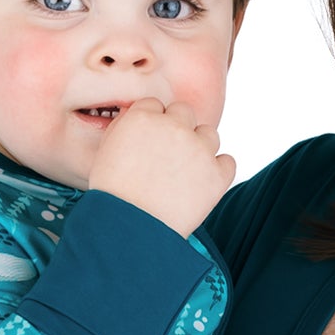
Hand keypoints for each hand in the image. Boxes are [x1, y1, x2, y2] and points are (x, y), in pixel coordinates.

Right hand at [87, 98, 234, 236]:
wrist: (129, 229)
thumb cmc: (112, 196)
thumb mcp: (106, 152)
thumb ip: (125, 128)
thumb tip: (139, 117)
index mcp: (143, 117)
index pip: (156, 105)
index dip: (153, 124)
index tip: (151, 143)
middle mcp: (173, 126)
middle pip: (184, 112)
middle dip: (178, 129)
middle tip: (168, 157)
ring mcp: (198, 149)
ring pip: (209, 134)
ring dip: (200, 148)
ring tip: (184, 174)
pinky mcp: (217, 174)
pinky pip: (228, 162)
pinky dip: (218, 171)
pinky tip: (202, 185)